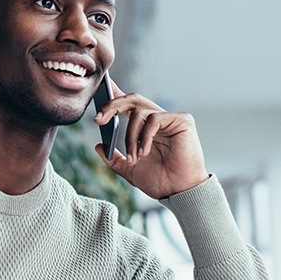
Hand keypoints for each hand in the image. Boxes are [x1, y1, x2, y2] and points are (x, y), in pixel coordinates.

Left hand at [94, 81, 208, 199]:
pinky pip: (154, 119)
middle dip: (112, 106)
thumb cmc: (160, 181)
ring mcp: (170, 118)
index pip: (128, 105)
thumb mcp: (129, 170)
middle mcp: (158, 120)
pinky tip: (144, 152)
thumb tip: (98, 146)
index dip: (115, 93)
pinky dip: (144, 136)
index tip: (102, 86)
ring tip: (134, 157)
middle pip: (132, 99)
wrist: (179, 192)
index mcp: (145, 128)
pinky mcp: (182, 120)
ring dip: (130, 136)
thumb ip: (114, 158)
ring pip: (139, 112)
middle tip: (98, 120)